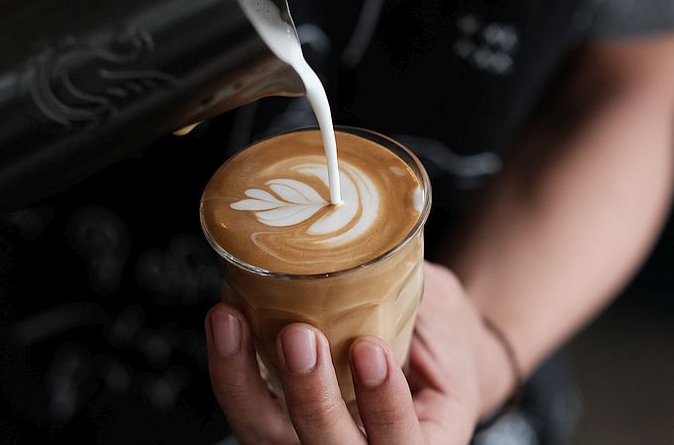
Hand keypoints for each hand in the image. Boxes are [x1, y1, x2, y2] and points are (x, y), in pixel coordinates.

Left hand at [205, 262, 511, 443]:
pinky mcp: (280, 418)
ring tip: (232, 322)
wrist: (430, 345)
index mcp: (423, 439)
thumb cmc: (444, 334)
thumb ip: (417, 302)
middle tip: (300, 336)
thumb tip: (377, 248)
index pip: (402, 443)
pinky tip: (226, 322)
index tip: (371, 351)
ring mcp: (313, 438)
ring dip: (244, 382)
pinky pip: (248, 408)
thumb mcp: (447, 318)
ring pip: (269, 436)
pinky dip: (232, 368)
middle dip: (311, 399)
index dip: (384, 408)